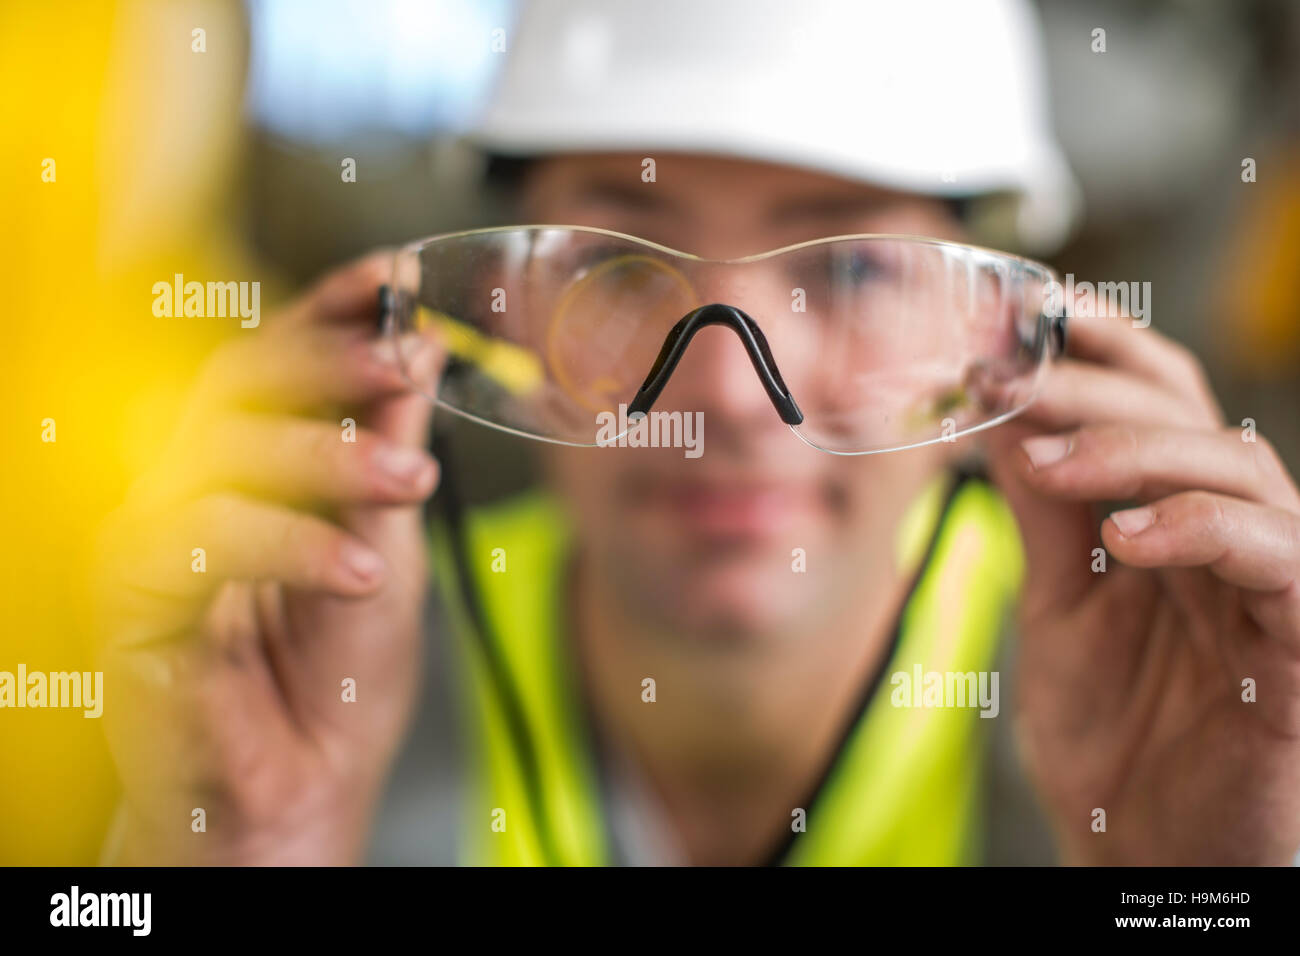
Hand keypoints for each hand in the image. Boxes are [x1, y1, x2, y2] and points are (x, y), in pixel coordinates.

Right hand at [94, 253, 442, 864]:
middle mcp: (191, 484)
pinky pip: (199, 543)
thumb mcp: (391, 547)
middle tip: (409, 358)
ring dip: (327, 457)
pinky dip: (287, 545)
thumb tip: (420, 346)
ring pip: (221, 453)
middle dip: (330, 362)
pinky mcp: (132, 600)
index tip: (395, 272)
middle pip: (239, 383)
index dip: (329, 307)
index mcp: (252, 466)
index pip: (279, 360)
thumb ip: (391, 447)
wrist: (303, 792)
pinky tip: (355, 565)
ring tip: (412, 478)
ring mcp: (154, 536)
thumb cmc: (341, 677)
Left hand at [985, 307, 1299, 864]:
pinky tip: (1126, 535)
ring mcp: (1273, 587)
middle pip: (1187, 416)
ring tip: (1046, 458)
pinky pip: (1278, 562)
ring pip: (1239, 469)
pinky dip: (1203, 531)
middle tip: (1003, 375)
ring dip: (1135, 448)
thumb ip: (1043, 514)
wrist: (1145, 855)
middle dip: (1092, 384)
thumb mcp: (1059, 606)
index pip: (1158, 401)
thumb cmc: (1115, 735)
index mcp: (1172, 519)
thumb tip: (1001, 413)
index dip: (1104, 344)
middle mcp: (1231, 537)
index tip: (1026, 307)